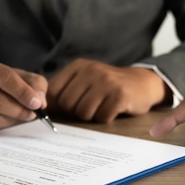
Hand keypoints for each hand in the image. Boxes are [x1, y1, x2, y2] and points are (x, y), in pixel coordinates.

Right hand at [0, 54, 46, 136]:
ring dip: (11, 121)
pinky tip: (2, 122)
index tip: (37, 103)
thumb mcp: (7, 73)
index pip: (3, 77)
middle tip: (32, 114)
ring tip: (19, 117)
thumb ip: (30, 82)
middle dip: (19, 110)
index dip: (23, 91)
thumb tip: (41, 101)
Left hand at [47, 59, 168, 122]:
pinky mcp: (120, 95)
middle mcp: (91, 70)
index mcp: (78, 66)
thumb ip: (65, 90)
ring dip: (92, 117)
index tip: (68, 109)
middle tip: (90, 108)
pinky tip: (113, 110)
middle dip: (76, 113)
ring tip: (102, 107)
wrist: (143, 83)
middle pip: (68, 105)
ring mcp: (106, 82)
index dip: (58, 106)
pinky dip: (106, 119)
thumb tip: (42, 108)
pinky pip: (102, 117)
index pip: (54, 92)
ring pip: (83, 113)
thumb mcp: (85, 80)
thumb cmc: (109, 86)